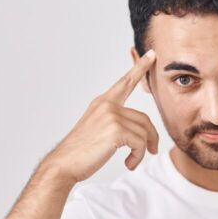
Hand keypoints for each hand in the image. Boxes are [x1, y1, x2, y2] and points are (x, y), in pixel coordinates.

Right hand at [43, 49, 159, 183]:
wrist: (65, 163)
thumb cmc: (81, 151)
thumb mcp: (99, 130)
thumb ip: (116, 122)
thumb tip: (140, 130)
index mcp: (102, 102)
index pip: (125, 82)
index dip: (140, 68)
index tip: (152, 55)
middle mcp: (107, 105)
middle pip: (144, 119)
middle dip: (151, 137)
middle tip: (152, 150)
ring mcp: (111, 116)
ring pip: (144, 132)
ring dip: (142, 150)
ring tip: (132, 161)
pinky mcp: (115, 130)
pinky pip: (140, 143)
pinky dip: (137, 156)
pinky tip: (128, 163)